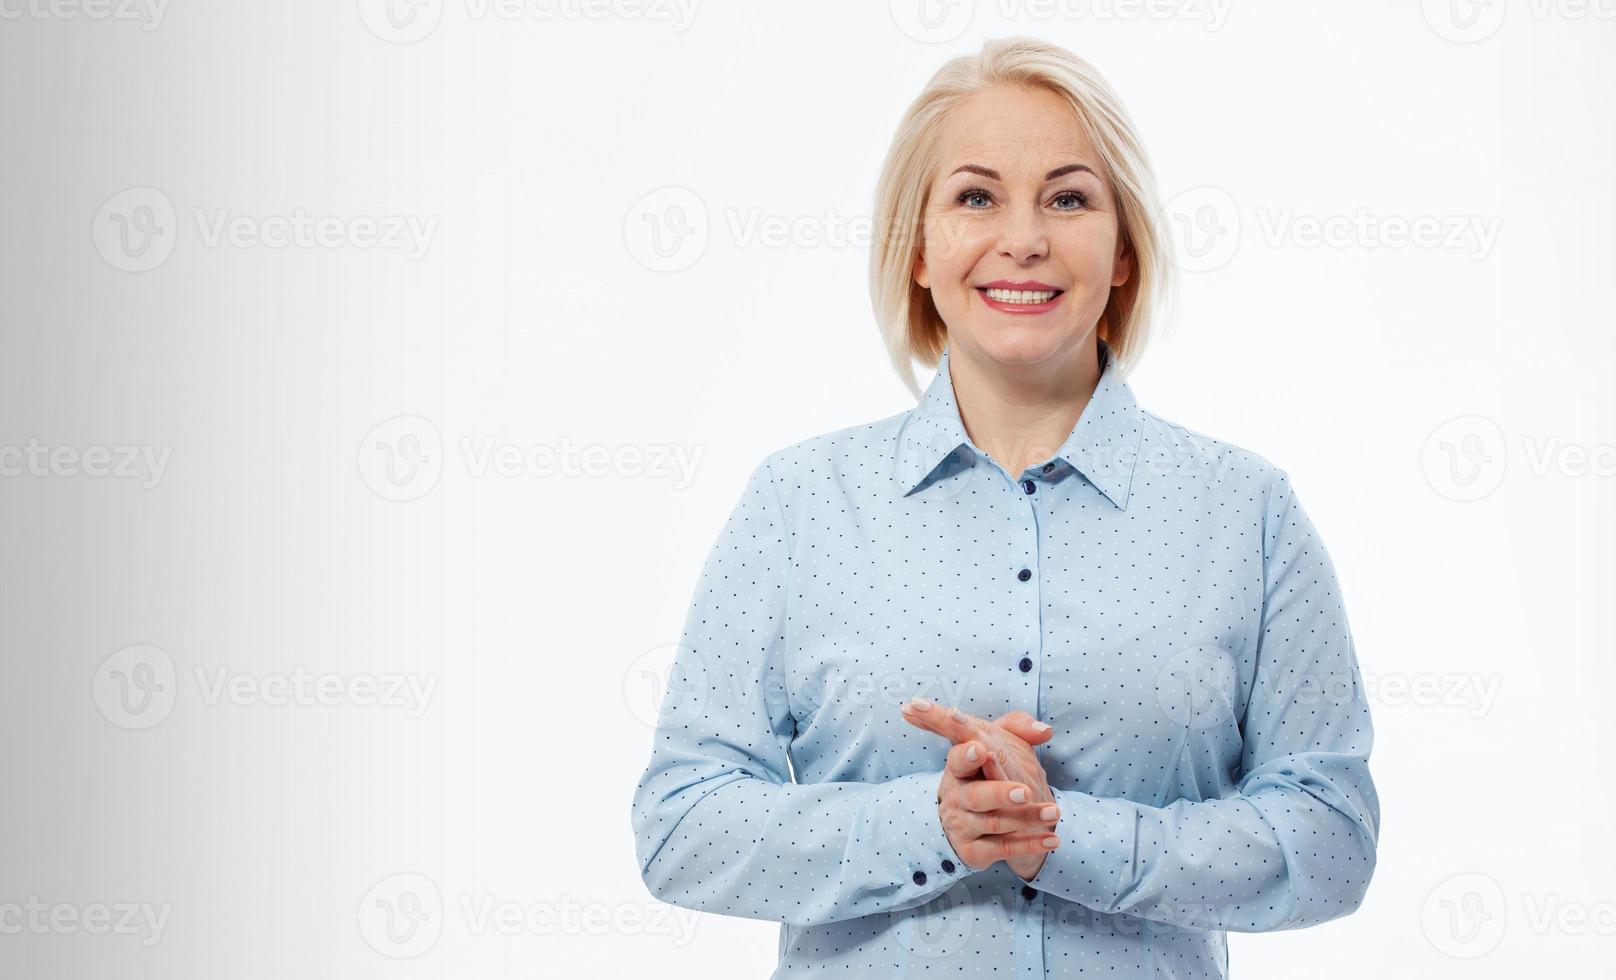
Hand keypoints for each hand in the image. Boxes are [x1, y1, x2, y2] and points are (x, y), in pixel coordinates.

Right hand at [902, 699, 1060, 879]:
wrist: (972, 821)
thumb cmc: (988, 773)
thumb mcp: (999, 742)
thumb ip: (1019, 726)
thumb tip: (1045, 730)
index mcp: (958, 769)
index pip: (958, 759)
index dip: (967, 756)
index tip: (981, 750)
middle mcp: (955, 798)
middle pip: (976, 796)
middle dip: (1000, 793)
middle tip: (1026, 792)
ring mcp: (962, 825)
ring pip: (995, 823)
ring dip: (1027, 818)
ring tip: (1053, 812)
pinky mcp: (973, 851)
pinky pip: (1004, 848)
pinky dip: (1029, 845)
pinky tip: (1052, 840)